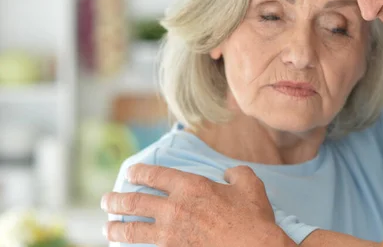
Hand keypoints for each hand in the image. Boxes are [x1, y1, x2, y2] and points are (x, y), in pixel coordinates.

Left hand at [101, 164, 284, 246]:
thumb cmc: (252, 217)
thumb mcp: (249, 184)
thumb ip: (236, 173)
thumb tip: (228, 173)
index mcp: (191, 186)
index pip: (155, 175)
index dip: (139, 172)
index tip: (130, 173)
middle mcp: (175, 207)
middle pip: (135, 202)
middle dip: (116, 201)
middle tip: (106, 201)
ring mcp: (171, 233)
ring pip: (133, 230)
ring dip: (116, 228)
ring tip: (107, 228)